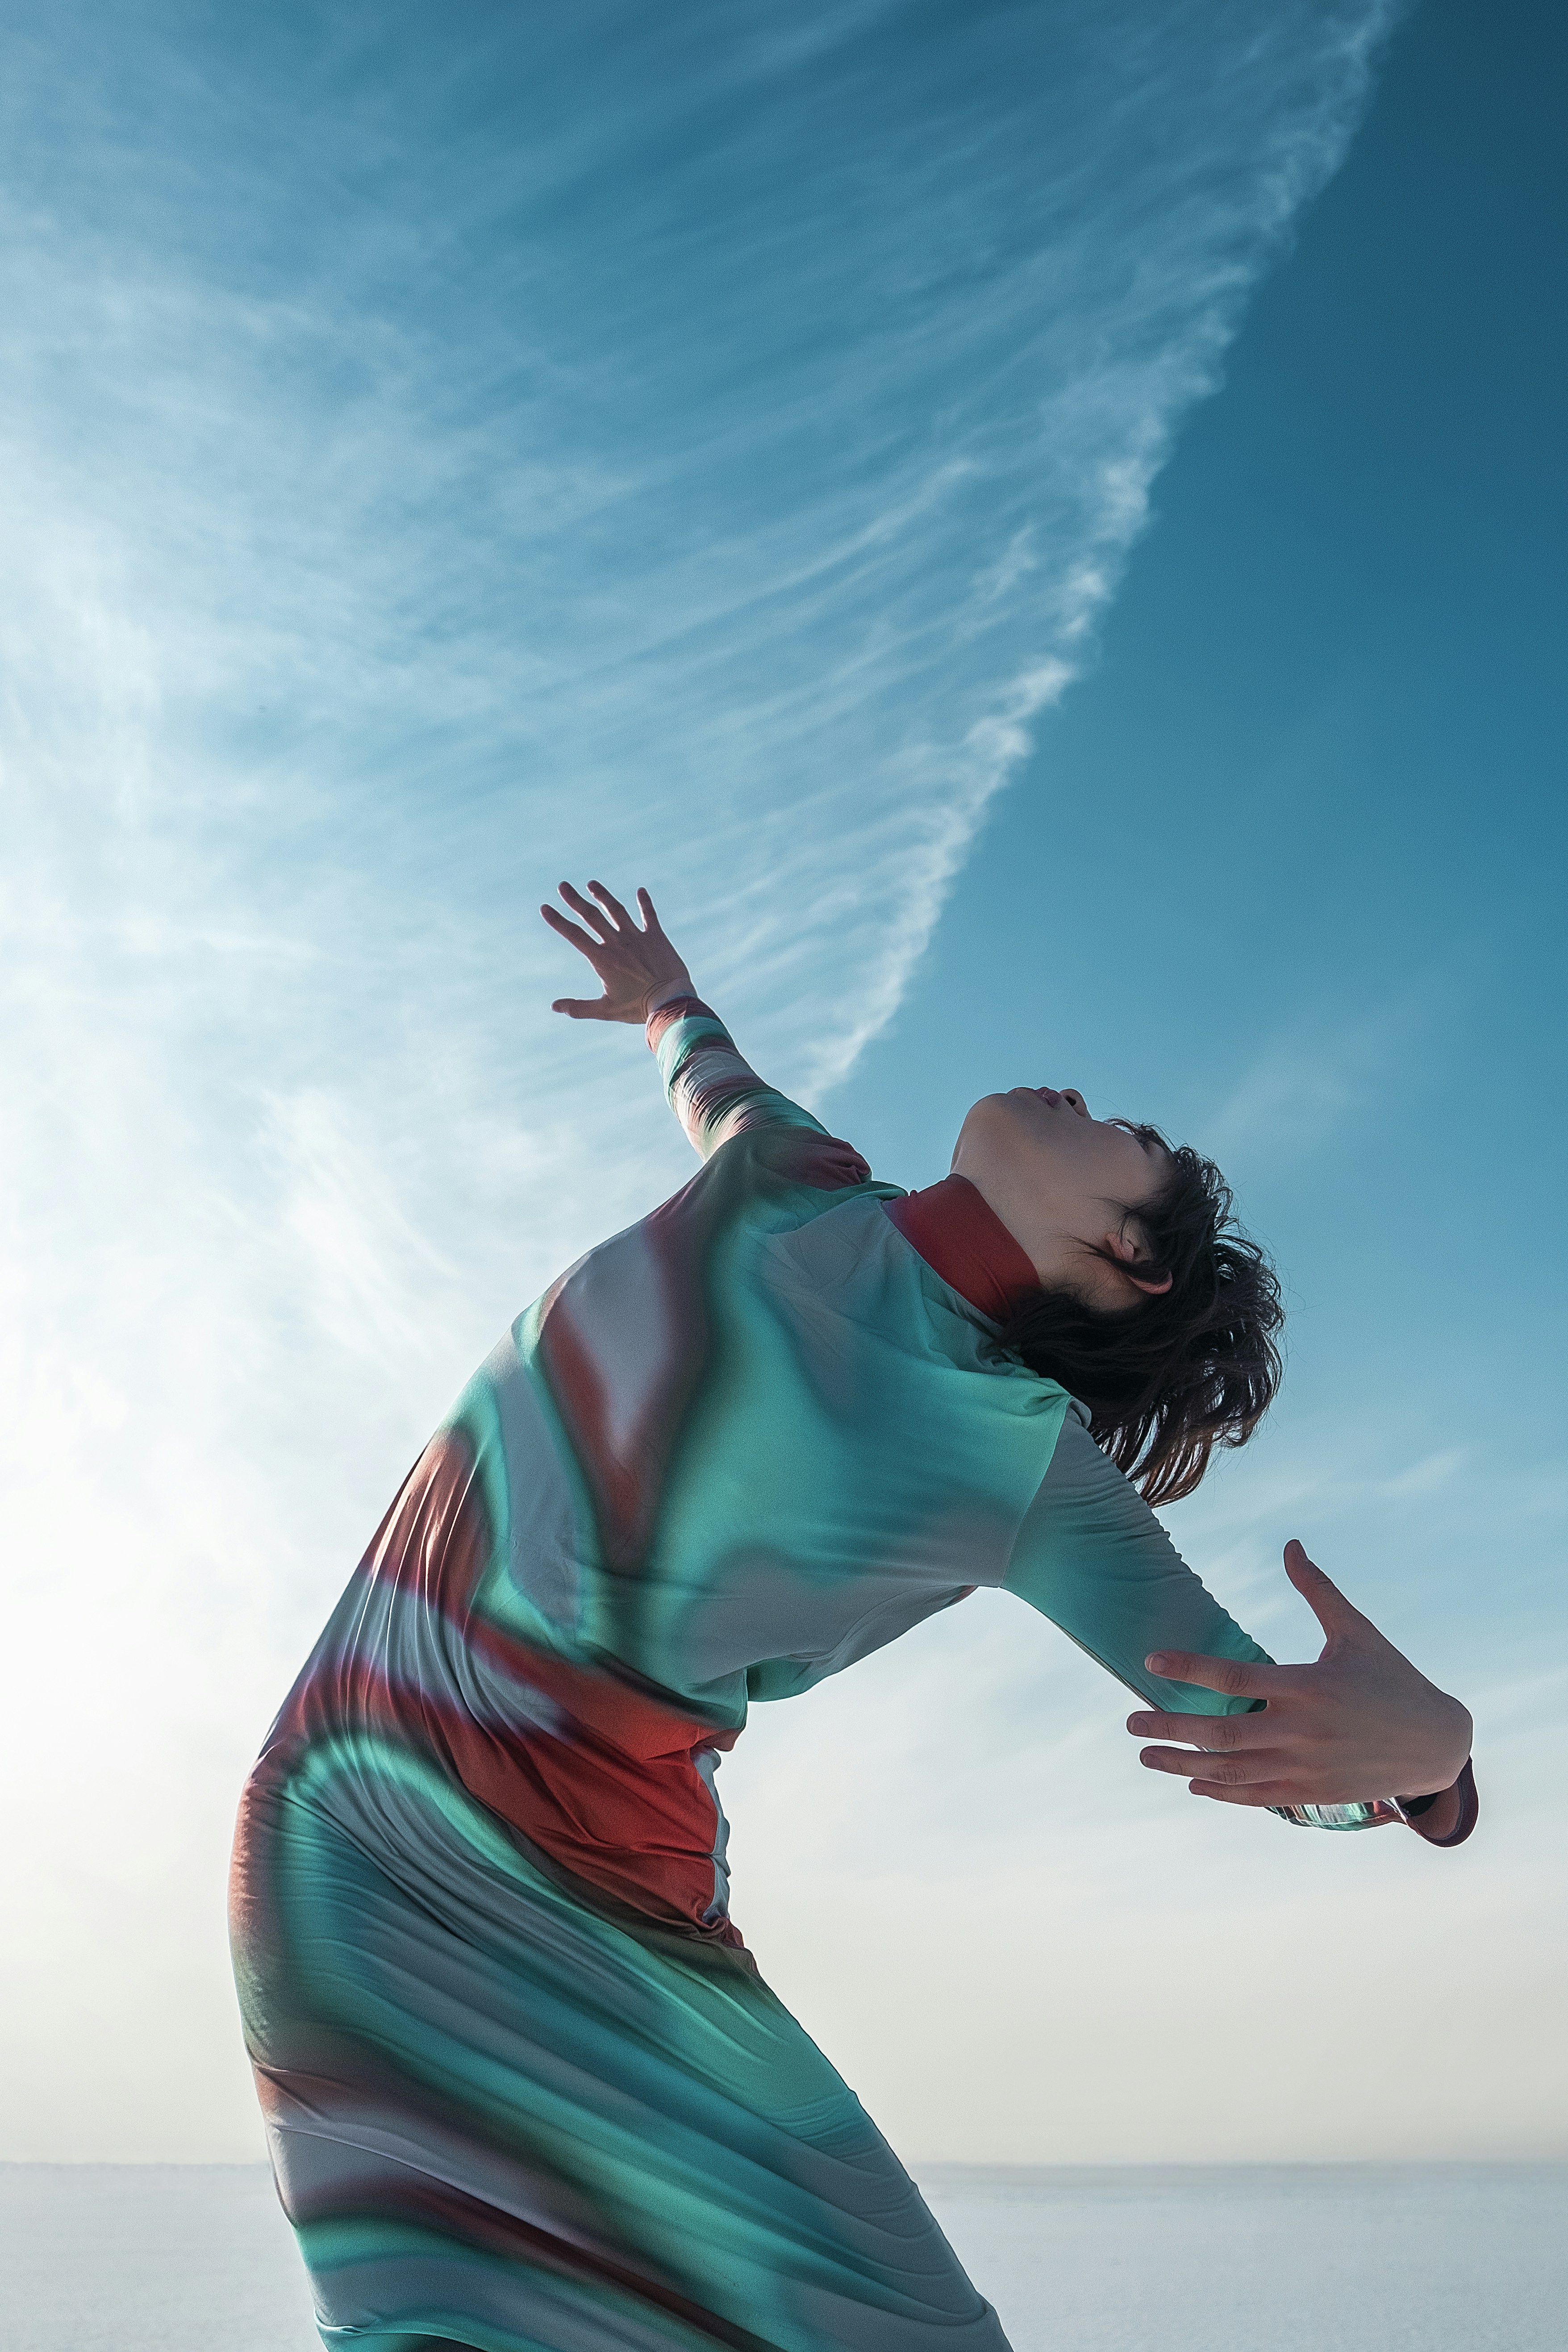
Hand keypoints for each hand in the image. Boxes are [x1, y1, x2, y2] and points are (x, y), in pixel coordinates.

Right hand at [541, 880, 693, 1023]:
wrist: (671, 1002)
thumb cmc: (638, 1008)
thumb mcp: (606, 1010)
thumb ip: (579, 1008)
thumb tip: (554, 1007)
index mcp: (602, 959)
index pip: (574, 935)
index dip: (557, 921)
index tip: (545, 907)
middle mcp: (617, 943)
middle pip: (591, 916)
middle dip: (575, 900)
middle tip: (562, 886)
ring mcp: (637, 938)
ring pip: (616, 910)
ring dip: (603, 896)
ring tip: (592, 884)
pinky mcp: (657, 937)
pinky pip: (649, 915)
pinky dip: (645, 903)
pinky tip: (641, 891)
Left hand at [1125, 1540, 1471, 1808]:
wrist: (1437, 1743)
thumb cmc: (1393, 1678)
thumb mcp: (1357, 1631)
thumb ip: (1318, 1591)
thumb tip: (1291, 1544)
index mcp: (1308, 1686)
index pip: (1234, 1678)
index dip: (1188, 1668)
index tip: (1149, 1662)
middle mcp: (1303, 1730)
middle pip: (1222, 1733)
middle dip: (1170, 1728)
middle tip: (1130, 1722)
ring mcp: (1307, 1766)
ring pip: (1232, 1770)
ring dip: (1184, 1765)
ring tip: (1146, 1756)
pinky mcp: (1314, 1792)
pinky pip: (1258, 1795)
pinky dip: (1223, 1791)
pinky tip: (1194, 1783)